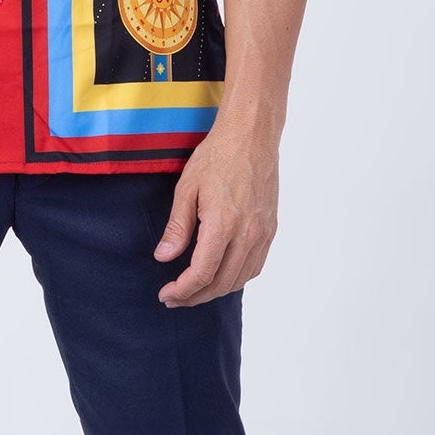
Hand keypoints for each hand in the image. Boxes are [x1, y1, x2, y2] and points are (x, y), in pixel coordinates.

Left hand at [153, 129, 279, 306]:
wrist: (252, 136)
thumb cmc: (217, 156)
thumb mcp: (186, 188)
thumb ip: (177, 227)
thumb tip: (163, 257)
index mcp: (223, 224)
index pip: (202, 273)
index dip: (183, 290)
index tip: (166, 294)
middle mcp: (247, 233)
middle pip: (222, 283)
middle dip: (195, 296)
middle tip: (175, 298)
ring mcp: (262, 232)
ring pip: (241, 279)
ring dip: (216, 291)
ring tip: (194, 290)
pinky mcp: (270, 228)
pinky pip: (255, 265)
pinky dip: (237, 278)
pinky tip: (221, 276)